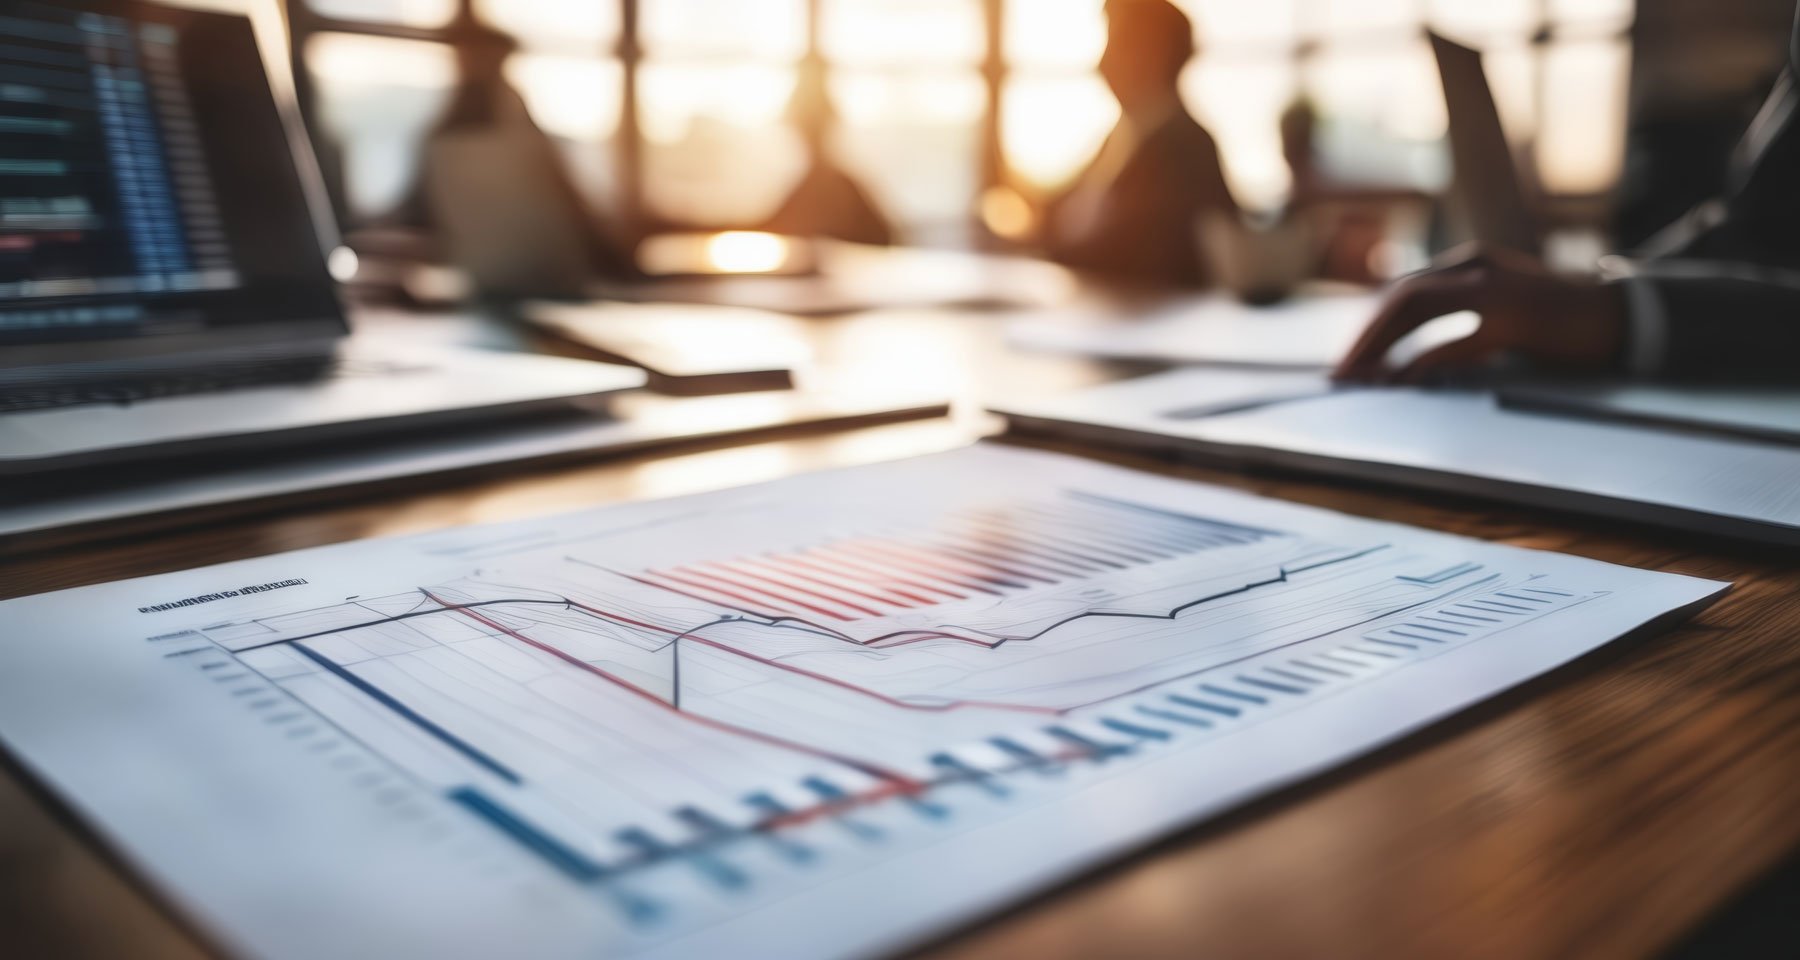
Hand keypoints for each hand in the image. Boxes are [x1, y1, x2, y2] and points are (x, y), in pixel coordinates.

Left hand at [1333, 249, 1628, 382]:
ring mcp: (1497, 290)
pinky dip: (1423, 360)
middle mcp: (1478, 268)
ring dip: (1380, 343)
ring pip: (1416, 307)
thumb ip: (1456, 326)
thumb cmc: (1557, 324)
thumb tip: (1405, 362)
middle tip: (1341, 372)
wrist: (1619, 319)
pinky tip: (1401, 381)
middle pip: (1402, 297)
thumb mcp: (1498, 316)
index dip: (1372, 326)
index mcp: (1471, 264)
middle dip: (1365, 335)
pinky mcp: (1517, 321)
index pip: (1405, 292)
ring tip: (1358, 376)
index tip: (1350, 358)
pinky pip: (1456, 340)